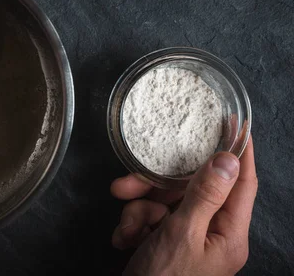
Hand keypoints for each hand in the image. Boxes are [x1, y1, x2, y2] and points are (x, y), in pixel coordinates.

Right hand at [111, 137, 256, 275]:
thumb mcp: (182, 234)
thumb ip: (204, 195)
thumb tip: (228, 159)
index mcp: (227, 234)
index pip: (241, 184)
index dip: (237, 152)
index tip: (231, 123)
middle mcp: (209, 234)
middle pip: (187, 190)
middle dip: (154, 188)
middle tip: (125, 185)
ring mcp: (184, 239)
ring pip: (161, 203)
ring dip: (138, 213)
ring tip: (127, 231)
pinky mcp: (162, 243)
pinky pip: (147, 219)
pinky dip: (132, 227)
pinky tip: (125, 240)